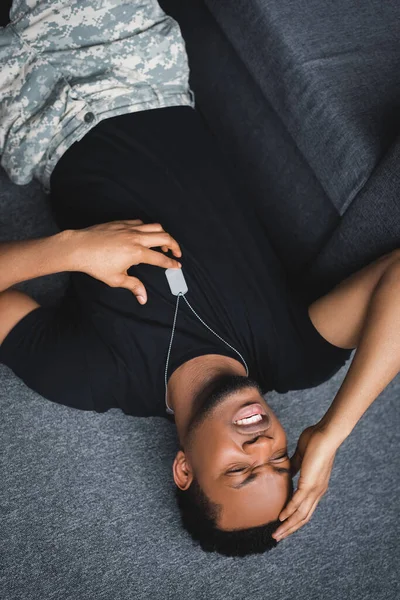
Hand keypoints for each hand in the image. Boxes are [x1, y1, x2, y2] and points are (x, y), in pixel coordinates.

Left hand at [70, 220, 181, 303]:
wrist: (79, 247)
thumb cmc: (95, 264)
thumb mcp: (116, 279)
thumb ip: (134, 286)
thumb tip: (143, 298)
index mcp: (136, 253)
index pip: (160, 258)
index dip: (171, 263)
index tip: (177, 265)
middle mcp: (136, 238)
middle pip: (164, 237)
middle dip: (174, 245)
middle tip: (176, 253)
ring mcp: (129, 228)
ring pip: (154, 226)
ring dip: (163, 234)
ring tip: (162, 243)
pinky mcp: (121, 222)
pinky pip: (141, 222)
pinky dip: (148, 228)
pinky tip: (144, 235)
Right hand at [272, 425, 336, 541]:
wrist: (326, 435)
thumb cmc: (316, 441)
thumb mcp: (302, 456)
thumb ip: (296, 466)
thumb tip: (288, 470)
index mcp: (316, 486)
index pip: (306, 508)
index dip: (295, 518)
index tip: (283, 524)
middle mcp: (317, 492)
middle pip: (304, 517)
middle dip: (290, 528)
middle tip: (277, 536)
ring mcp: (315, 489)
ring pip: (301, 515)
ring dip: (288, 526)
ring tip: (277, 534)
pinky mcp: (310, 484)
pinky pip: (298, 502)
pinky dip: (289, 511)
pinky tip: (281, 518)